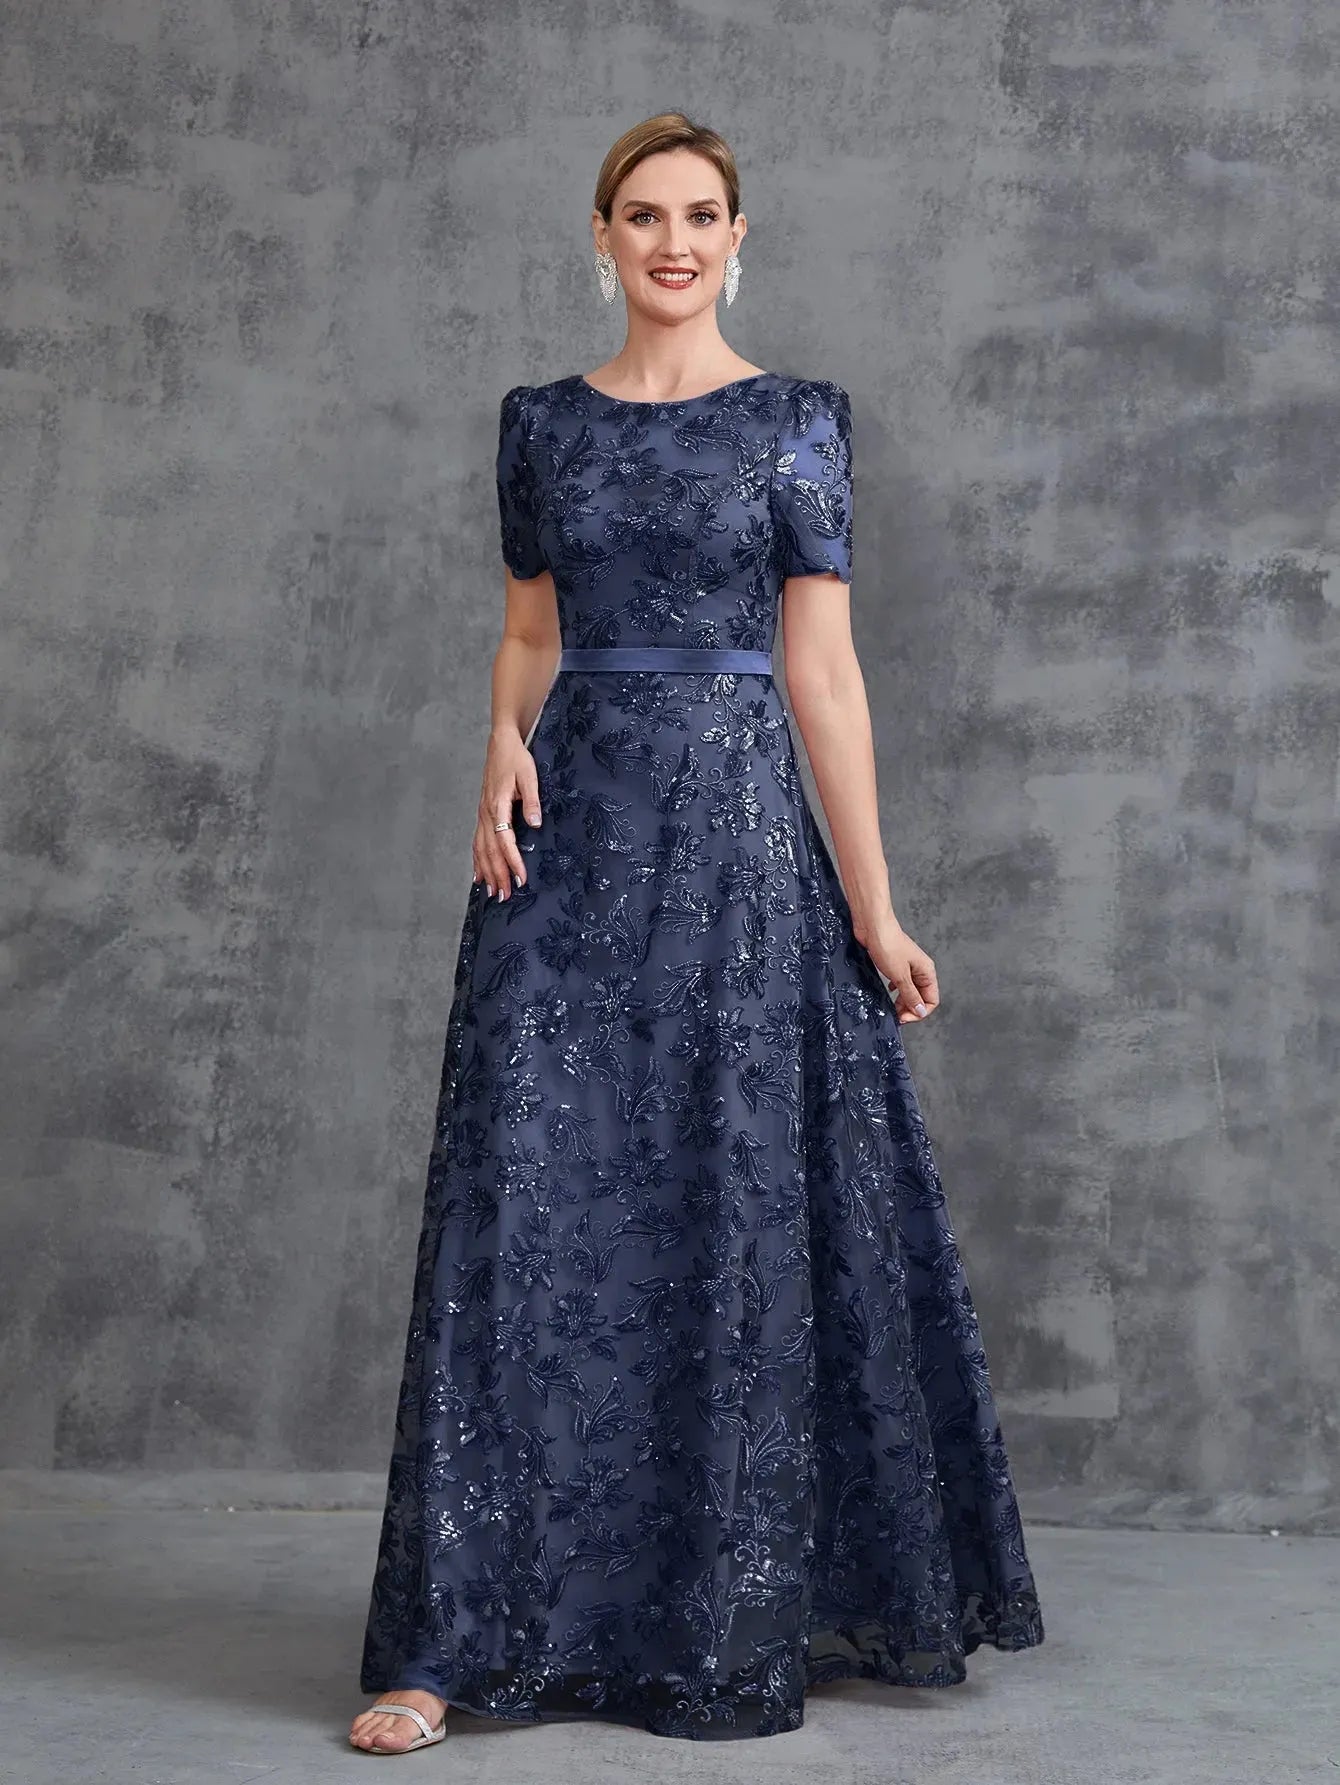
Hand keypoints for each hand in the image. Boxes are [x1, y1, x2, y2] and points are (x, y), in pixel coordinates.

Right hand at [472, 728, 542, 899]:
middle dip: (498, 875)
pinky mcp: (482, 814)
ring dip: (487, 872)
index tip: (521, 878)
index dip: (512, 860)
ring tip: (493, 893)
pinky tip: (479, 877)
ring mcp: (482, 815)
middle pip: (490, 851)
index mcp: (497, 805)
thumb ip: (531, 800)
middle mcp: (486, 813)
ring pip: (481, 850)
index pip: (504, 840)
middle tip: (506, 896)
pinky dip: (477, 861)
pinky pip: (477, 843)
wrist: (501, 744)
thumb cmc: (515, 758)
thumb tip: (535, 823)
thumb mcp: (529, 775)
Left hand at [857, 915, 939, 1022]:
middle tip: (896, 1015)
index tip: (904, 1017)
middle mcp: (920, 970)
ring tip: (891, 1008)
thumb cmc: (888, 944)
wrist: (872, 926)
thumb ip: (910, 995)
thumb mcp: (900, 975)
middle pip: (921, 997)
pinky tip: (889, 991)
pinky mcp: (895, 964)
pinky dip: (896, 990)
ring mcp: (907, 967)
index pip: (931, 1000)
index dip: (919, 1012)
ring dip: (902, 1001)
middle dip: (910, 1008)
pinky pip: (900, 982)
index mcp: (927, 971)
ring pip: (910, 990)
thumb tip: (919, 1010)